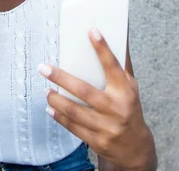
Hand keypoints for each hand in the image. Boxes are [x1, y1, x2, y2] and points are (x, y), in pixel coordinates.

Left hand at [39, 29, 155, 169]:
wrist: (135, 147)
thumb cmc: (129, 108)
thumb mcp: (131, 88)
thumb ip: (122, 65)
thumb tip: (119, 36)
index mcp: (125, 91)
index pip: (113, 67)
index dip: (103, 49)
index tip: (91, 31)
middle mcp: (116, 108)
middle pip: (84, 91)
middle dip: (61, 78)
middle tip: (44, 68)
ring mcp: (106, 126)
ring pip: (74, 111)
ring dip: (56, 99)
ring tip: (46, 90)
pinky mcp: (96, 140)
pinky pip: (73, 127)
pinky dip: (59, 116)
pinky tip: (50, 107)